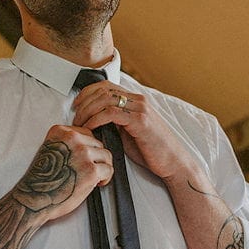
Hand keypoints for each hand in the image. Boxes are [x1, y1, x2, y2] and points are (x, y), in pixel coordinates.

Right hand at [10, 125, 112, 221]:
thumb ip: (66, 144)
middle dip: (95, 158)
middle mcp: (72, 139)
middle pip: (97, 143)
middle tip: (89, 170)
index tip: (83, 159)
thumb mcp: (48, 150)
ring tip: (95, 177)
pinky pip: (108, 169)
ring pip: (106, 155)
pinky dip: (105, 178)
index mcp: (59, 131)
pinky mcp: (91, 170)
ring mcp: (82, 154)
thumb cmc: (40, 180)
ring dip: (102, 167)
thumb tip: (84, 146)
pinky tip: (97, 183)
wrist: (33, 198)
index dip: (87, 148)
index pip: (86, 132)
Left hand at [72, 81, 190, 181]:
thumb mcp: (128, 132)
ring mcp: (140, 108)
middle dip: (84, 103)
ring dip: (87, 111)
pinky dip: (96, 119)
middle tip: (75, 117)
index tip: (76, 105)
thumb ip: (114, 122)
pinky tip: (90, 128)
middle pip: (102, 90)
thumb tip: (92, 121)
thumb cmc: (151, 150)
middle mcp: (138, 100)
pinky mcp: (140, 120)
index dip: (87, 93)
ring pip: (105, 99)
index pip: (106, 86)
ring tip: (80, 124)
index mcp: (135, 100)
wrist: (173, 162)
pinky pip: (111, 113)